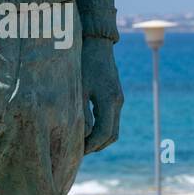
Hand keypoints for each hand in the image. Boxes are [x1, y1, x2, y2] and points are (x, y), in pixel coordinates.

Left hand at [82, 38, 122, 153]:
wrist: (96, 42)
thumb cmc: (82, 62)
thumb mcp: (77, 88)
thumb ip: (81, 113)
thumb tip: (84, 136)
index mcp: (109, 101)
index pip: (103, 134)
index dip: (90, 146)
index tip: (75, 151)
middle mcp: (117, 102)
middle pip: (111, 136)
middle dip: (95, 147)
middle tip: (76, 152)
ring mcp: (118, 99)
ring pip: (113, 130)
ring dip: (99, 140)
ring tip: (79, 143)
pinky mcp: (115, 96)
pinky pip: (111, 120)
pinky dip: (100, 129)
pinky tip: (85, 129)